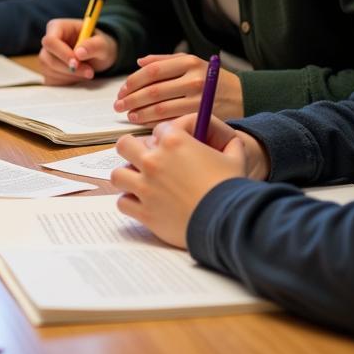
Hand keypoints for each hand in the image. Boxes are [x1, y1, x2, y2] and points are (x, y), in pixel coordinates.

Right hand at [39, 18, 117, 82]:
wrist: (98, 56)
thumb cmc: (98, 45)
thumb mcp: (102, 43)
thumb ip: (93, 45)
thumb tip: (79, 52)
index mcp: (57, 27)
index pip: (50, 41)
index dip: (61, 53)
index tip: (77, 63)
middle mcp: (49, 42)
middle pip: (47, 58)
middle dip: (68, 68)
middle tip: (89, 72)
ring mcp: (46, 56)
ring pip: (49, 70)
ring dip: (70, 76)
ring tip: (87, 72)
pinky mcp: (47, 71)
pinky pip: (51, 80)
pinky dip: (66, 81)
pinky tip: (78, 75)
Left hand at [112, 120, 248, 247]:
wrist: (228, 223)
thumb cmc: (231, 189)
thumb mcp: (235, 158)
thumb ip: (228, 142)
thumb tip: (227, 137)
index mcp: (174, 142)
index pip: (158, 130)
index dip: (167, 138)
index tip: (174, 149)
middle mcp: (154, 161)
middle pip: (125, 145)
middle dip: (134, 151)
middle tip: (147, 162)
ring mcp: (146, 187)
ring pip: (118, 174)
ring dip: (128, 177)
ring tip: (140, 183)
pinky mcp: (144, 211)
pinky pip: (123, 203)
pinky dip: (130, 203)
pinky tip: (143, 204)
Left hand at [114, 53, 243, 125]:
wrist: (242, 96)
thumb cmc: (211, 79)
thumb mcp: (191, 62)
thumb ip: (164, 60)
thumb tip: (139, 62)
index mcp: (189, 62)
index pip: (152, 71)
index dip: (133, 82)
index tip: (122, 90)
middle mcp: (194, 80)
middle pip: (153, 91)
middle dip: (131, 99)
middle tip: (119, 105)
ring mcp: (199, 100)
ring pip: (161, 108)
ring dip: (140, 113)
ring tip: (129, 115)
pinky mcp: (202, 117)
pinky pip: (172, 121)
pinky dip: (154, 123)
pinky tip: (144, 123)